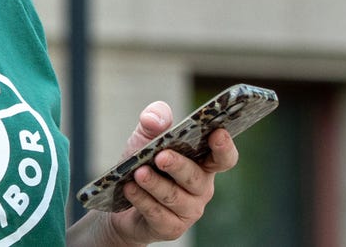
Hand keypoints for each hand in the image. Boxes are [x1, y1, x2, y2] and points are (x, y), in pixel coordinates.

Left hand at [104, 102, 239, 244]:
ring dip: (154, 184)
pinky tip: (129, 189)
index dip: (224, 147)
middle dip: (178, 165)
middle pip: (195, 177)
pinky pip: (158, 214)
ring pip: (174, 197)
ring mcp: (188, 210)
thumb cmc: (142, 164)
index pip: (224, 158)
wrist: (121, 201)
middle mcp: (201, 188)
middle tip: (161, 156)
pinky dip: (142, 200)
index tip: (217, 133)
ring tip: (138, 173)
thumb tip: (155, 118)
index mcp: (202, 164)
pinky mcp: (171, 227)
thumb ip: (153, 121)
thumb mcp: (145, 138)